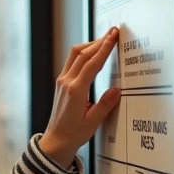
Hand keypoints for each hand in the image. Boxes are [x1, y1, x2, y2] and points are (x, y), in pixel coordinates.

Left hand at [39, 27, 121, 166]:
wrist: (56, 141)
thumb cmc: (74, 134)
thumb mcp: (93, 122)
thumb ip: (105, 104)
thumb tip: (117, 89)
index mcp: (75, 91)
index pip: (91, 64)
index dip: (104, 48)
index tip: (113, 35)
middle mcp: (66, 82)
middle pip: (82, 54)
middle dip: (99, 41)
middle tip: (113, 32)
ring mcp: (62, 81)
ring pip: (75, 55)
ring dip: (90, 45)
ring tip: (105, 39)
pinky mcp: (61, 83)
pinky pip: (72, 62)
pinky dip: (83, 53)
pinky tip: (93, 52)